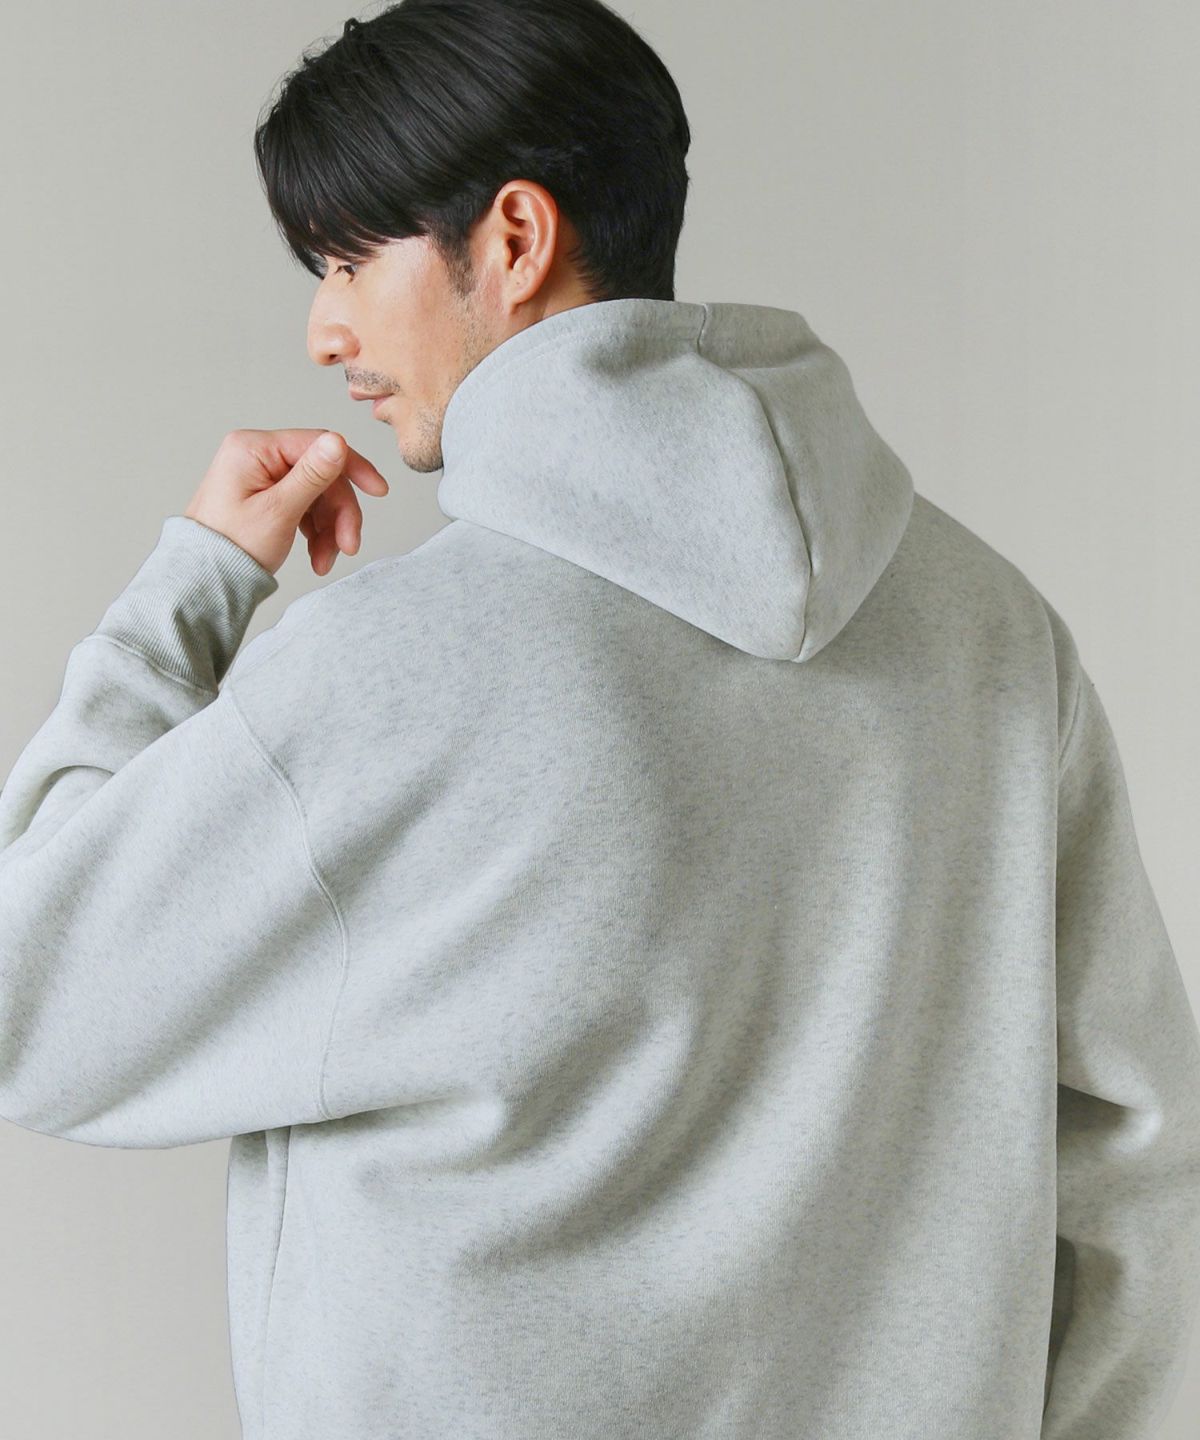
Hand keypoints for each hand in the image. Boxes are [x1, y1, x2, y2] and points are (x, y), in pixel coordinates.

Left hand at [183, 428, 389, 576]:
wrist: (201, 582)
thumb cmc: (230, 549)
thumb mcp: (278, 511)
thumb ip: (312, 475)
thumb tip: (338, 442)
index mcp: (254, 448)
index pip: (318, 445)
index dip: (352, 468)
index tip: (378, 491)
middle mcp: (256, 456)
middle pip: (321, 475)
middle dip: (339, 512)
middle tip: (349, 546)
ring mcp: (260, 477)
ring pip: (317, 495)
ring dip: (330, 528)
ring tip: (326, 560)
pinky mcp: (264, 497)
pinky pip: (303, 508)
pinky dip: (316, 532)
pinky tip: (317, 556)